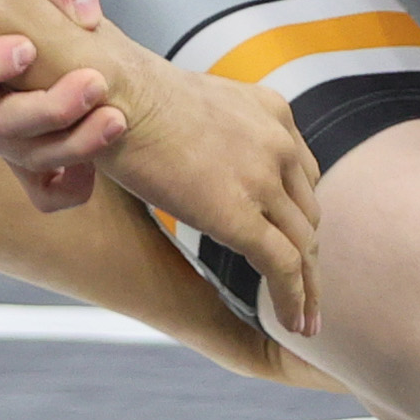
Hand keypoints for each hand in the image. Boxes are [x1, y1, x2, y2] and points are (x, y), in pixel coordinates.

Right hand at [0, 0, 123, 211]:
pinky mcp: (25, 161)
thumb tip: (82, 15)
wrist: (32, 25)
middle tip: (96, 80)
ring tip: (117, 117)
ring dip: (74, 144)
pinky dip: (70, 188)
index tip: (29, 47)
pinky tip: (95, 168)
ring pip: (25, 158)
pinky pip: (42, 193)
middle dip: (48, 109)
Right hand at [94, 52, 322, 336]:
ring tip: (307, 321)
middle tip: (307, 288)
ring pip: (302, 245)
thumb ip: (204, 129)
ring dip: (308, 286)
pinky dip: (294, 300)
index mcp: (270, 111)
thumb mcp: (184, 101)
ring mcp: (264, 179)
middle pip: (307, 212)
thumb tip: (179, 150)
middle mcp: (279, 143)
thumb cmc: (123, 96)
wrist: (111, 94)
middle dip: (307, 252)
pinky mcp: (242, 215)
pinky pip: (282, 267)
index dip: (296, 213)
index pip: (299, 173)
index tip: (293, 240)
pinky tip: (295, 325)